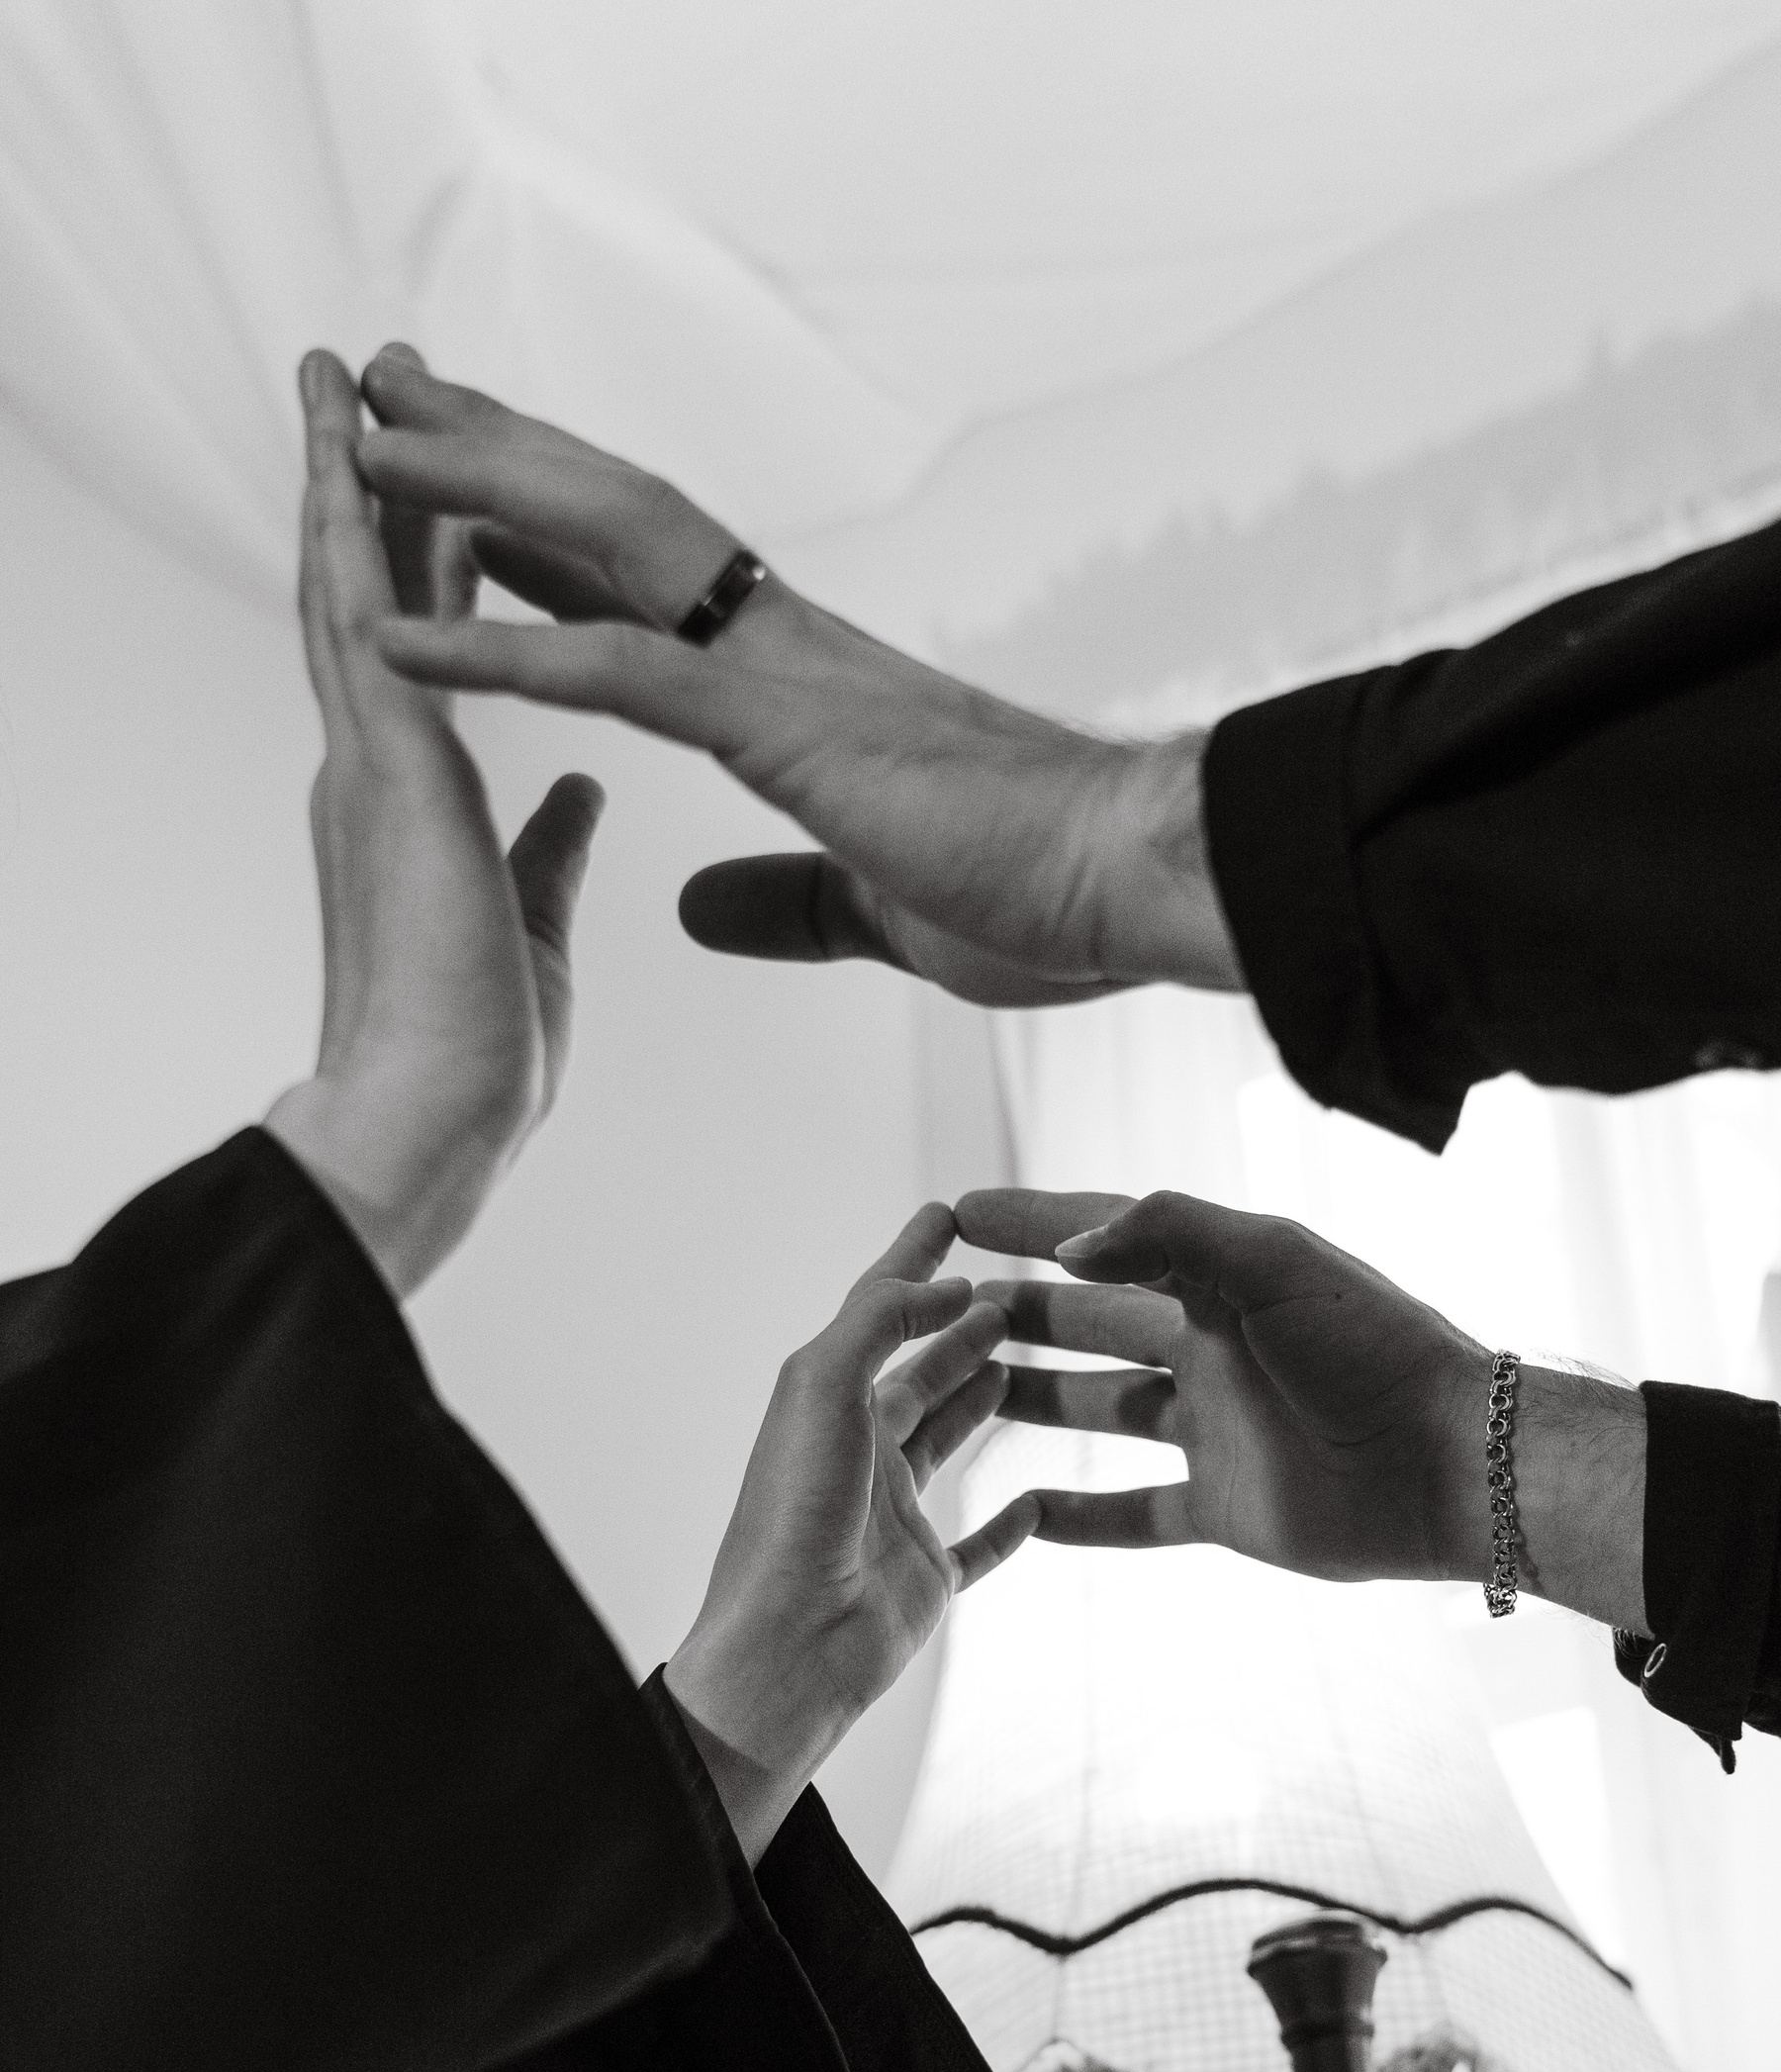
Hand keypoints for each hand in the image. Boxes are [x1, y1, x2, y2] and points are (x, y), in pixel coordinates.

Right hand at [263, 347, 605, 1298]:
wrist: (430, 1123)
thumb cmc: (475, 1054)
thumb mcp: (531, 920)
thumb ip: (547, 849)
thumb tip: (582, 798)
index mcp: (417, 798)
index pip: (427, 647)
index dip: (428, 557)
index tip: (433, 483)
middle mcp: (380, 765)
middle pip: (372, 593)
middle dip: (369, 483)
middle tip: (358, 378)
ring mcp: (374, 766)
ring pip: (349, 588)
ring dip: (343, 477)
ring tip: (335, 377)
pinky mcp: (390, 780)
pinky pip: (368, 632)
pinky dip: (359, 543)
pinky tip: (350, 467)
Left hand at [350, 349, 1240, 1007]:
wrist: (1142, 880)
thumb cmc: (1043, 893)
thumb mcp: (881, 909)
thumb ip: (787, 898)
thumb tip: (699, 909)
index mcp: (799, 686)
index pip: (652, 584)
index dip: (550, 533)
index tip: (460, 498)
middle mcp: (780, 648)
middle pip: (612, 517)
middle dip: (493, 454)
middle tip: (385, 400)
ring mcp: (781, 675)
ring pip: (604, 545)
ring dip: (474, 494)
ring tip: (364, 451)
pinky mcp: (786, 727)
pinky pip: (617, 672)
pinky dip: (500, 649)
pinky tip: (404, 639)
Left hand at [665, 1208, 1037, 1862]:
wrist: (786, 1650)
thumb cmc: (791, 1519)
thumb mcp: (824, 1389)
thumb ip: (881, 1322)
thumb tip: (949, 1285)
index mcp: (823, 1403)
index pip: (879, 1312)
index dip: (913, 1262)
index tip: (951, 1212)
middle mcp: (858, 1453)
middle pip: (920, 1371)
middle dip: (963, 1325)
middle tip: (1016, 1286)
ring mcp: (894, 1516)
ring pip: (950, 1441)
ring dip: (984, 1398)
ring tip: (1025, 1356)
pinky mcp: (925, 1578)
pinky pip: (979, 1545)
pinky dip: (1013, 1523)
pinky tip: (1040, 1499)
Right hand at [954, 1187, 1649, 1630]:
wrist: (1455, 1465)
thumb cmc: (1378, 1347)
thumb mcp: (1276, 1261)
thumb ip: (1174, 1233)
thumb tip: (1075, 1242)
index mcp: (1223, 1280)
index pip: (1107, 1236)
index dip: (1032, 1222)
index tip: (957, 1212)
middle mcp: (1212, 1349)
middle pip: (1090, 1322)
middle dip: (1015, 1312)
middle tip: (933, 1307)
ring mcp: (1215, 1430)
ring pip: (1098, 1410)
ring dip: (1029, 1400)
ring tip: (953, 1397)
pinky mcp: (1227, 1507)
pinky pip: (1134, 1513)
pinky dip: (1078, 1517)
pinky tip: (1019, 1514)